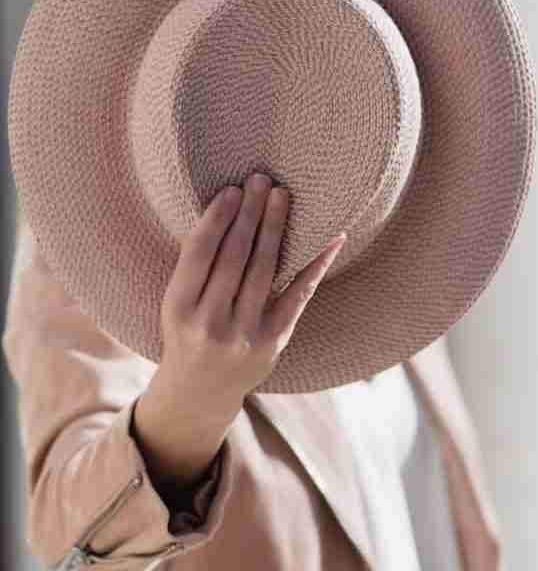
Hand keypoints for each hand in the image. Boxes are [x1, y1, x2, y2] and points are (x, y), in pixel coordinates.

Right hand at [154, 172, 346, 424]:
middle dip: (250, 214)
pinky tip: (330, 238)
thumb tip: (225, 210)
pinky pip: (298, 295)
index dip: (217, 219)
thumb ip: (195, 267)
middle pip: (235, 257)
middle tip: (261, 179)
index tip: (232, 190)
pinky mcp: (274, 341)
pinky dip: (315, 264)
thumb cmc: (187, 333)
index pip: (199, 254)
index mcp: (178, 308)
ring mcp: (244, 335)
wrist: (200, 391)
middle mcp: (210, 323)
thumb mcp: (175, 303)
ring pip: (265, 271)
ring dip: (276, 228)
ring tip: (282, 196)